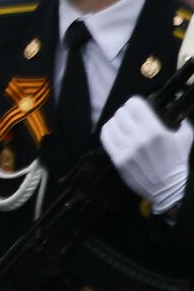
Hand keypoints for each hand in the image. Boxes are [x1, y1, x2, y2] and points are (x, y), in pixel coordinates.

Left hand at [100, 96, 192, 213]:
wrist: (169, 188)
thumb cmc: (178, 161)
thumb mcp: (186, 137)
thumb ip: (181, 120)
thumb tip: (174, 107)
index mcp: (155, 130)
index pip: (134, 105)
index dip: (134, 103)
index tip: (137, 106)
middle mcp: (138, 138)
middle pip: (121, 113)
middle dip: (126, 112)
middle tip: (130, 117)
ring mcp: (126, 150)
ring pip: (111, 124)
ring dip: (116, 121)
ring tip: (122, 124)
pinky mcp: (117, 160)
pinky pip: (105, 138)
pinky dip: (108, 131)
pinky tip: (114, 132)